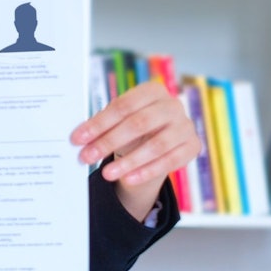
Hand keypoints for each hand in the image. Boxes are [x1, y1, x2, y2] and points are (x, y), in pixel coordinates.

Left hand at [70, 80, 200, 220]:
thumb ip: (102, 126)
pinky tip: (128, 179)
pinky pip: (170, 161)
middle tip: (87, 157)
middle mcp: (172, 105)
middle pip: (139, 123)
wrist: (157, 140)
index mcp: (152, 91)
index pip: (123, 106)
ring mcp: (186, 126)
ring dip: (129, 161)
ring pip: (156, 145)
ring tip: (106, 174)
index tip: (77, 139)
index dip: (99, 123)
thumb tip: (79, 138)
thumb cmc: (131, 127)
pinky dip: (147, 171)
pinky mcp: (193, 146)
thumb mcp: (117, 121)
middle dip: (110, 142)